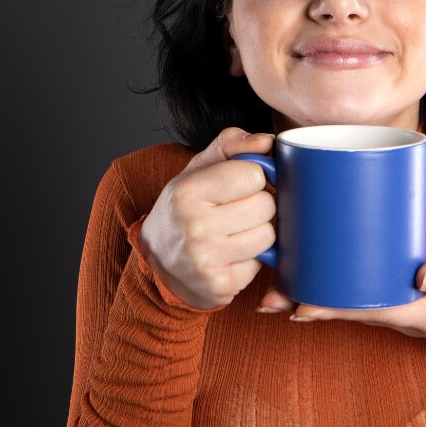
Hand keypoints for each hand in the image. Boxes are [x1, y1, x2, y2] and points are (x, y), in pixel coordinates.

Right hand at [138, 127, 276, 309]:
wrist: (157, 260)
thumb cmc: (184, 207)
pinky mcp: (221, 285)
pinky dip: (250, 259)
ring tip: (233, 232)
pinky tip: (229, 255)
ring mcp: (207, 259)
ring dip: (257, 233)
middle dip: (257, 206)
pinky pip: (261, 264)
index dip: (251, 177)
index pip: (254, 174)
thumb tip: (267, 141)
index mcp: (187, 191)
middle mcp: (194, 226)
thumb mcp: (197, 169)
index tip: (237, 185)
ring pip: (268, 236)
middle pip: (266, 206)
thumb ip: (232, 144)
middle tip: (234, 210)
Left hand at [259, 259, 425, 339]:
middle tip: (268, 299)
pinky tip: (306, 270)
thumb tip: (424, 275)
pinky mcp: (393, 285)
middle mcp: (399, 310)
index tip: (300, 306)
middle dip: (308, 303)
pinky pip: (356, 286)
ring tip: (272, 291)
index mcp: (420, 313)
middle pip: (346, 307)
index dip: (333, 308)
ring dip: (311, 293)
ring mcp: (394, 300)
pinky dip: (329, 280)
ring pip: (346, 298)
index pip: (368, 310)